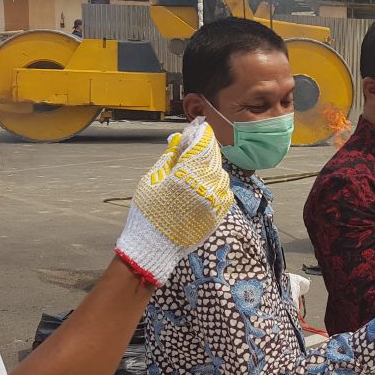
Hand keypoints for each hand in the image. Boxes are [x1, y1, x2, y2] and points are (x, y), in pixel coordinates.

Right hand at [115, 119, 233, 286]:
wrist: (155, 246)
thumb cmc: (148, 211)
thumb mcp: (152, 179)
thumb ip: (169, 157)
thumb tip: (179, 138)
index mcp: (187, 174)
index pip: (202, 145)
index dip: (201, 134)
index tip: (198, 128)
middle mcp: (206, 185)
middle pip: (213, 157)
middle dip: (205, 148)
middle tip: (195, 145)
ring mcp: (216, 200)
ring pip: (221, 173)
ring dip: (211, 166)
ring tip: (196, 168)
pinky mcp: (220, 212)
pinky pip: (225, 190)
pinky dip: (217, 183)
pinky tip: (204, 184)